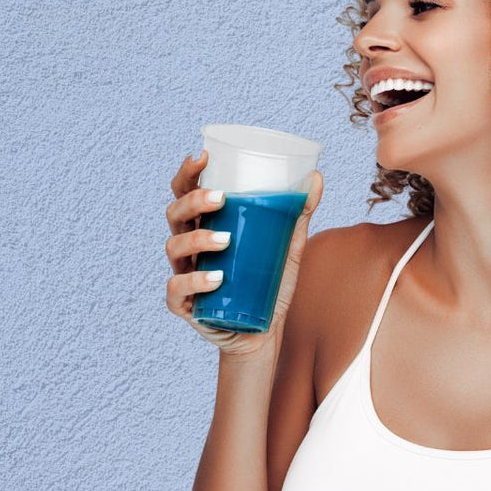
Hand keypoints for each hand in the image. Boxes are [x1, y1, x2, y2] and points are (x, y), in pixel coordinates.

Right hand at [165, 149, 322, 359]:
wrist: (262, 334)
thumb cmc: (267, 285)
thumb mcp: (287, 248)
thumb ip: (298, 215)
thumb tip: (317, 176)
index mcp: (204, 225)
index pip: (185, 192)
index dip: (187, 173)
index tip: (203, 156)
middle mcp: (189, 247)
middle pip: (174, 214)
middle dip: (192, 200)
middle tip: (219, 197)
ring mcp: (184, 274)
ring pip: (173, 247)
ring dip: (197, 239)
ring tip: (224, 240)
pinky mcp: (185, 305)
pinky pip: (177, 289)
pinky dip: (194, 282)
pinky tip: (215, 278)